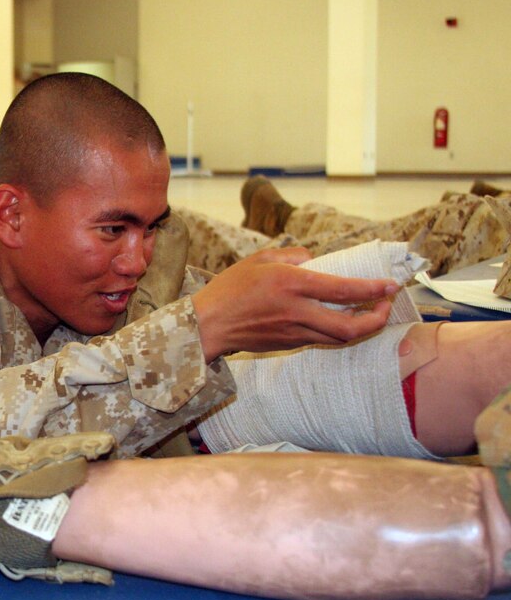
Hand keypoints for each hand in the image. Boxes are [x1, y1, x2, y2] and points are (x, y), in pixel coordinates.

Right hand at [191, 247, 399, 360]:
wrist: (208, 326)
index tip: (391, 284)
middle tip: (385, 306)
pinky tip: (339, 319)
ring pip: (339, 337)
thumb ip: (293, 255)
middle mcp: (297, 312)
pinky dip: (337, 330)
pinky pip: (322, 338)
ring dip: (360, 327)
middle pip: (350, 326)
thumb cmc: (229, 289)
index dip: (373, 289)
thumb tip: (314, 260)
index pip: (343, 289)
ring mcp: (294, 332)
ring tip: (369, 313)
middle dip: (376, 318)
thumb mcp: (259, 260)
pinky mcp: (289, 344)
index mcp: (291, 285)